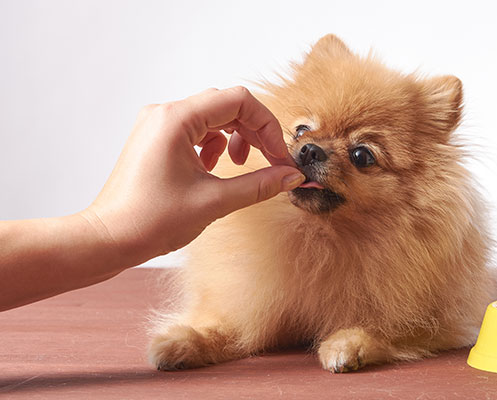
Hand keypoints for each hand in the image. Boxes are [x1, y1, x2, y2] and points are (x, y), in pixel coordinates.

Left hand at [82, 87, 303, 264]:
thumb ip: (259, 185)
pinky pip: (196, 130)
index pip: (238, 100)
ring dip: (236, 137)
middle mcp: (164, 114)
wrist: (109, 239)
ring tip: (241, 166)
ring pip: (212, 117)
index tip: (279, 155)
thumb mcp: (214, 201)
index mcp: (176, 119)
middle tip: (271, 161)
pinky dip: (215, 145)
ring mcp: (157, 125)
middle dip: (254, 132)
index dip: (267, 125)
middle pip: (226, 106)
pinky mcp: (156, 139)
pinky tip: (215, 168)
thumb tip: (290, 176)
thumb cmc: (150, 221)